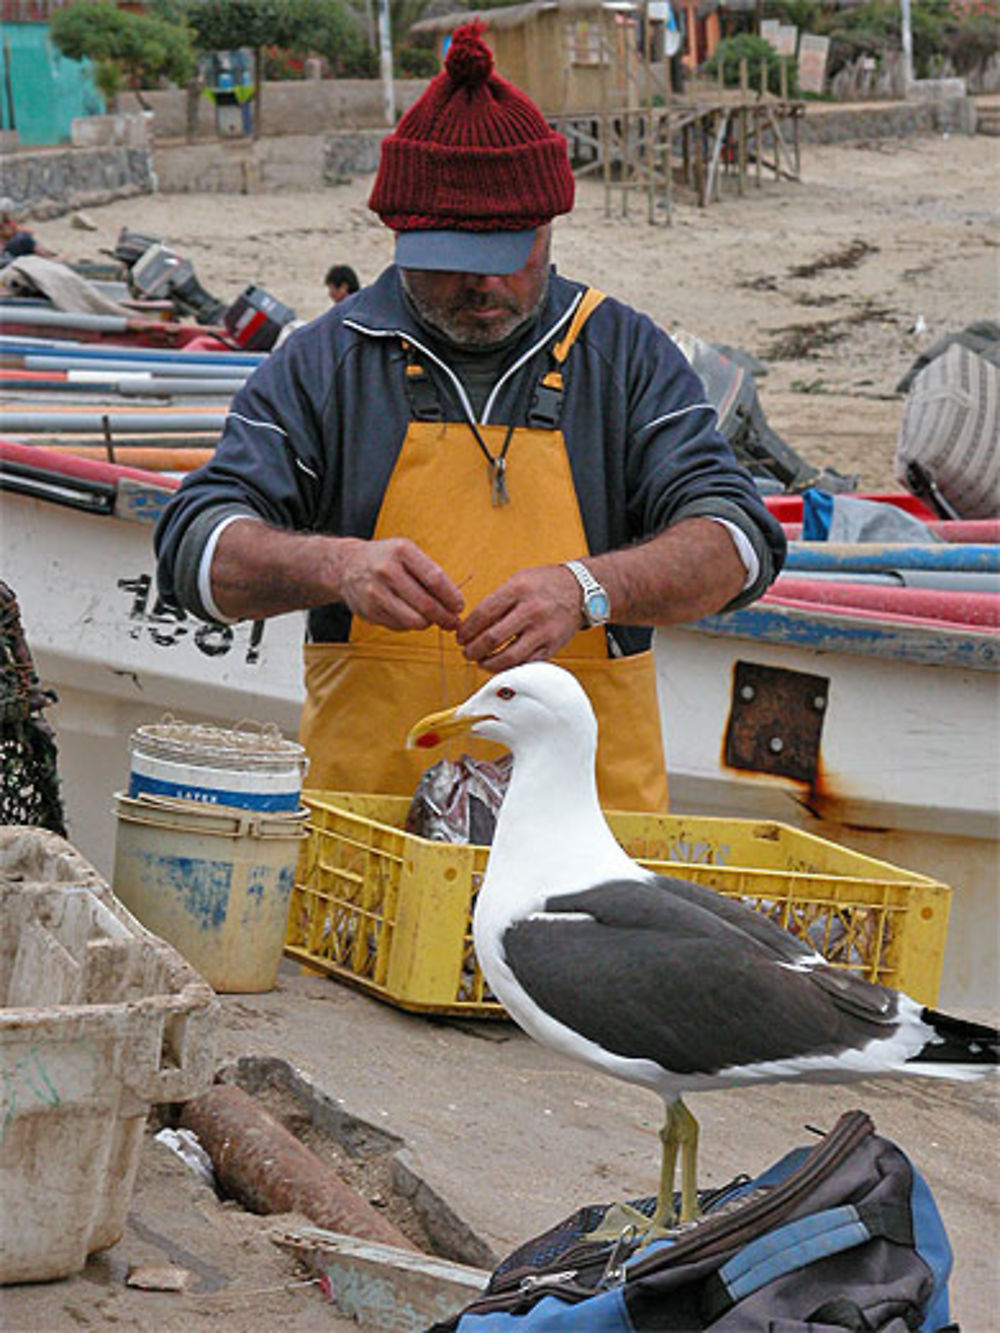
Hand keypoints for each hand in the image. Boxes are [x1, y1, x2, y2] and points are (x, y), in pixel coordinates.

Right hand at [338, 537, 464, 631]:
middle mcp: (386, 571)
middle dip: (445, 617)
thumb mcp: (407, 553)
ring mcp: (375, 592)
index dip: (451, 597)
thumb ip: (430, 574)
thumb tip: (454, 604)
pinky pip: (399, 626)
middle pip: (425, 604)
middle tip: (453, 622)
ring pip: (413, 620)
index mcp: (402, 552)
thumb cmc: (386, 559)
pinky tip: (410, 615)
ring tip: (432, 619)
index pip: (435, 579)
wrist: (347, 566)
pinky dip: (410, 625)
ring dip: (428, 623)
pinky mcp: (369, 611)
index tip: (459, 606)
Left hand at [456, 565, 582, 671]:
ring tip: (480, 662)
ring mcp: (543, 630)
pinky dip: (510, 668)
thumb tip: (471, 624)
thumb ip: (497, 600)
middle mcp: (531, 610)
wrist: (581, 590)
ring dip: (488, 664)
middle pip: (492, 638)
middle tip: (467, 652)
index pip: (483, 614)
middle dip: (473, 650)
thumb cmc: (546, 584)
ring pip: (508, 657)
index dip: (466, 630)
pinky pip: (526, 664)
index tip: (460, 636)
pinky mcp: (552, 646)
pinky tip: (500, 665)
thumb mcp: (518, 580)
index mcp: (518, 590)